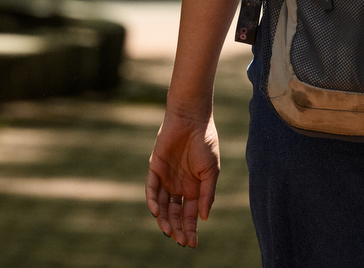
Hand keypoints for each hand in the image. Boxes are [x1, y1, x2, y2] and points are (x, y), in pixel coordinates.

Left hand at [146, 108, 219, 246]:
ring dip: (164, 218)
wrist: (192, 119)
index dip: (190, 228)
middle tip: (180, 241)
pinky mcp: (155, 168)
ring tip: (167, 231)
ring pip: (162, 205)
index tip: (192, 243)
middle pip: (175, 213)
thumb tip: (204, 218)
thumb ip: (207, 194)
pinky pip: (151, 189)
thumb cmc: (205, 143)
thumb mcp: (211, 172)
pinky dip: (153, 200)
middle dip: (177, 228)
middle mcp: (178, 186)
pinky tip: (156, 211)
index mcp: (194, 188)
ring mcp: (166, 178)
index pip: (189, 214)